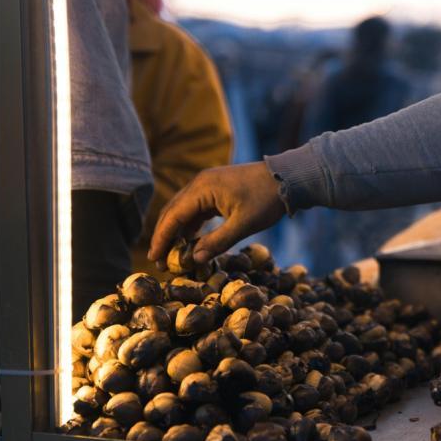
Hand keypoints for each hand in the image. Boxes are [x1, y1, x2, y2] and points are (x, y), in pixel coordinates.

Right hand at [148, 161, 284, 265]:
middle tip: (159, 261)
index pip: (173, 216)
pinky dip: (190, 226)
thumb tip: (195, 260)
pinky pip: (196, 209)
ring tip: (172, 256)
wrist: (287, 178)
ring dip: (176, 232)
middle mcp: (199, 184)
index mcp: (202, 189)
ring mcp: (207, 185)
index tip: (154, 258)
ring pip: (183, 211)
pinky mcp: (215, 190)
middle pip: (173, 212)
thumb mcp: (244, 225)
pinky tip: (189, 242)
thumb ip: (218, 242)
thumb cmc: (267, 200)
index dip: (162, 239)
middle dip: (164, 237)